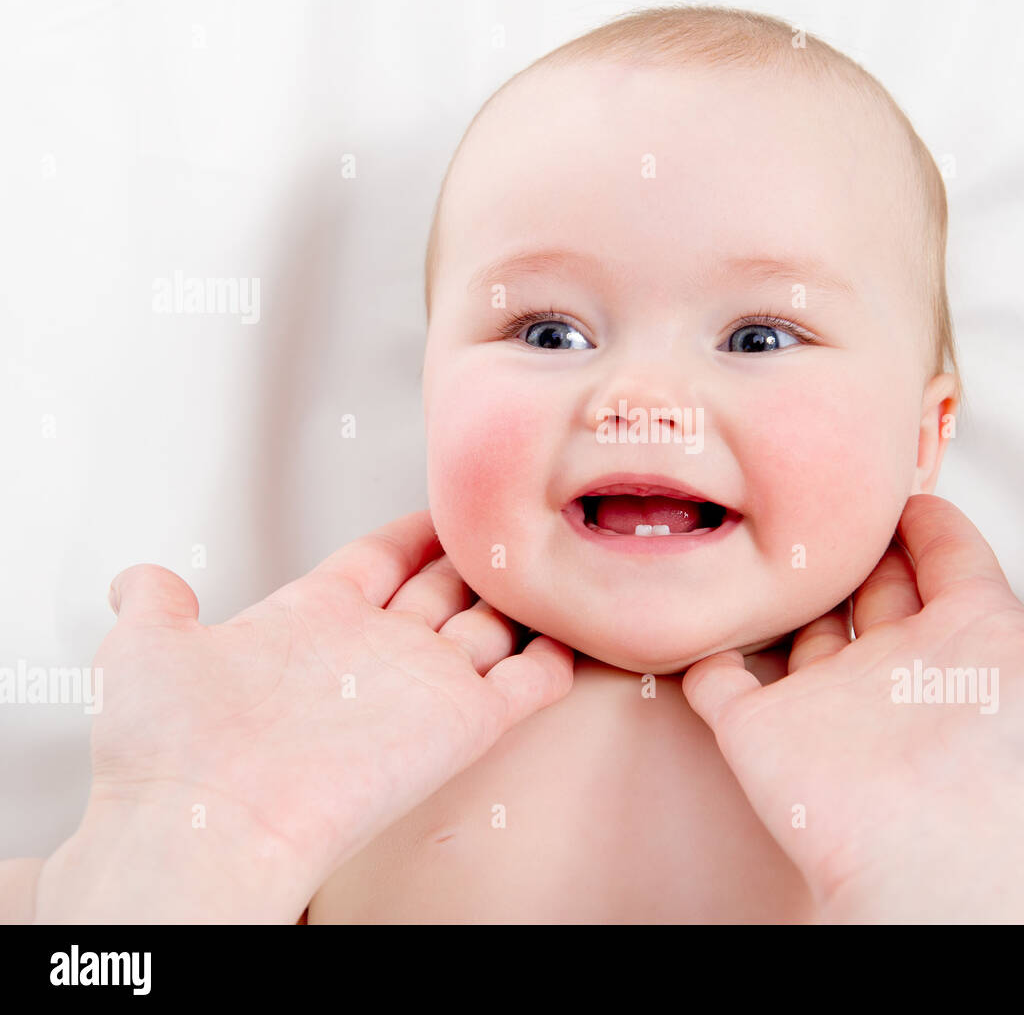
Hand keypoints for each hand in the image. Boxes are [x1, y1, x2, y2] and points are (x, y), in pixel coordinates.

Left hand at [40, 511, 571, 921]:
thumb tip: (139, 580)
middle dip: (472, 559)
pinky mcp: (463, 724)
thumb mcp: (147, 651)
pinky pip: (528, 684)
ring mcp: (421, 686)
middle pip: (442, 589)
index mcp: (312, 620)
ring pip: (491, 628)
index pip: (380, 560)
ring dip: (519, 599)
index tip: (440, 510)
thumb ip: (154, 605)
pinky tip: (572, 633)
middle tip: (507, 529)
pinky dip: (555, 659)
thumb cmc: (172, 750)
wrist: (209, 825)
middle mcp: (373, 650)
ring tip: (553, 567)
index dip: (412, 533)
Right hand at [683, 493, 1023, 922]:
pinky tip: (702, 618)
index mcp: (969, 641)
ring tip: (765, 545)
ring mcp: (829, 701)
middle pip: (871, 588)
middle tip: (830, 500)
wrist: (948, 865)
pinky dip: (705, 653)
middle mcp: (901, 667)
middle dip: (855, 545)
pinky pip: (720, 681)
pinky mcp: (766, 732)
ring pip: (799, 630)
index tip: (907, 486)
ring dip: (786, 593)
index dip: (931, 521)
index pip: (948, 560)